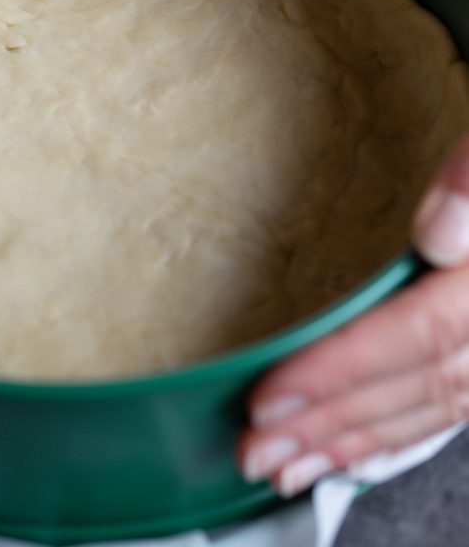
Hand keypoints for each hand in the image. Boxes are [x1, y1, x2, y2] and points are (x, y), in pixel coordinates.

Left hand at [238, 133, 468, 496]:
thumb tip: (436, 236)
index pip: (421, 336)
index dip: (344, 369)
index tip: (271, 395)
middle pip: (419, 387)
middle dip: (331, 424)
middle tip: (253, 449)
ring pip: (435, 409)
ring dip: (357, 441)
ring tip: (288, 466)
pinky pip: (458, 408)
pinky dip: (404, 435)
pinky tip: (360, 451)